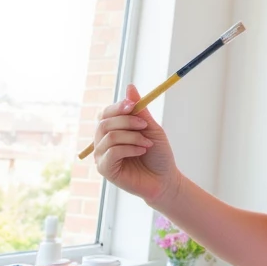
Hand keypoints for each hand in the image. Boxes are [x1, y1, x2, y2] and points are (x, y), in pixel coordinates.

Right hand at [93, 85, 180, 207]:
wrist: (165, 179)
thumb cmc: (157, 153)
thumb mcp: (150, 128)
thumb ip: (139, 110)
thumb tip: (129, 86)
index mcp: (112, 130)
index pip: (105, 113)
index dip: (117, 107)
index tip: (133, 105)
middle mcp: (102, 142)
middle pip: (104, 122)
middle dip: (126, 121)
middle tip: (144, 126)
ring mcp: (101, 156)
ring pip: (110, 136)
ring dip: (133, 137)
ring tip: (147, 143)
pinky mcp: (104, 169)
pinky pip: (112, 151)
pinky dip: (130, 148)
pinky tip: (141, 151)